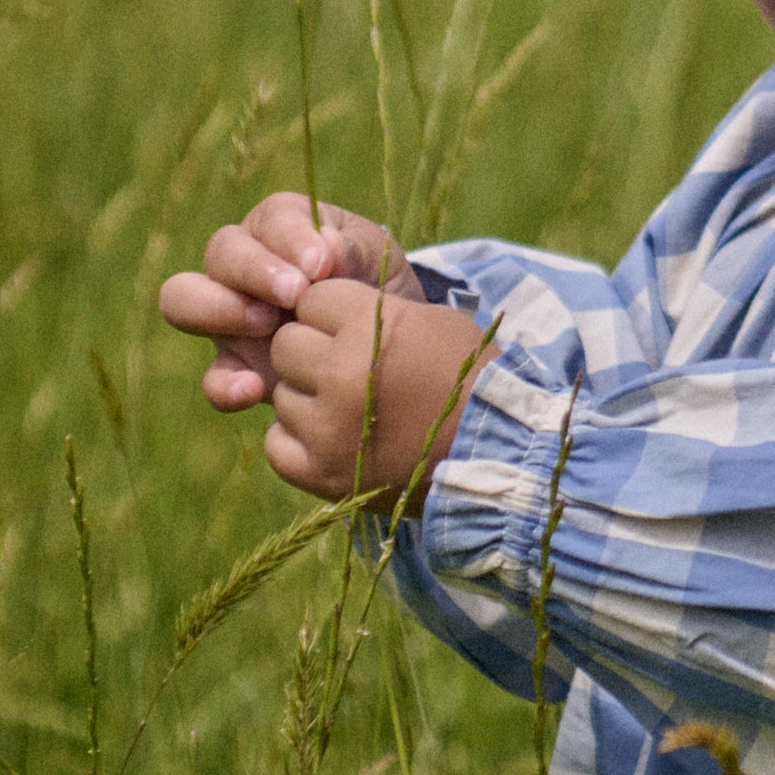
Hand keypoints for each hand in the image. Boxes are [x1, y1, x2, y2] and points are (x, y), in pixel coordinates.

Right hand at [160, 191, 424, 411]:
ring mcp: (231, 316)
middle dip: (253, 269)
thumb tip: (327, 247)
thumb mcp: (374, 258)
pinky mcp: (237, 367)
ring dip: (220, 309)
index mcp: (282, 228)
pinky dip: (225, 384)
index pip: (270, 220)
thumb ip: (352, 249)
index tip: (321, 264)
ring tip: (267, 325)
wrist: (385, 343)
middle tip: (295, 293)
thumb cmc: (374, 283)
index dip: (290, 238)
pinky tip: (253, 389)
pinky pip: (213, 376)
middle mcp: (245, 266)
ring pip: (184, 300)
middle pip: (220, 252)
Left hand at [255, 275, 485, 507]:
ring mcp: (329, 428)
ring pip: (281, 394)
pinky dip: (298, 440)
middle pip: (286, 344)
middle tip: (346, 368)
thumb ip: (370, 310)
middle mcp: (342, 373)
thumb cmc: (468, 377)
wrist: (497, 453)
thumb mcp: (429, 321)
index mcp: (372, 326)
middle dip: (311, 351)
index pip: (313, 300)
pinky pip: (277, 444)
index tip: (356, 329)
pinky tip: (332, 436)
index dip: (333, 312)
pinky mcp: (324, 474)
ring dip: (307, 397)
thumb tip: (316, 304)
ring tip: (349, 407)